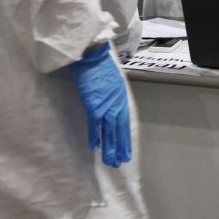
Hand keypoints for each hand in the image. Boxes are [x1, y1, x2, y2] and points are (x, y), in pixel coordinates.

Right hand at [69, 43, 131, 167]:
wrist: (92, 55)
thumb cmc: (100, 65)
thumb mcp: (114, 80)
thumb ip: (113, 94)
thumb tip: (111, 103)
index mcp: (122, 99)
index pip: (125, 124)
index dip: (125, 139)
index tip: (126, 152)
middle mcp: (116, 104)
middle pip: (119, 131)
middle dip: (119, 148)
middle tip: (119, 162)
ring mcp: (106, 106)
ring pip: (109, 131)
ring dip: (109, 148)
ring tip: (110, 161)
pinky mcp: (94, 105)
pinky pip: (95, 124)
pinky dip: (95, 136)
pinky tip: (95, 147)